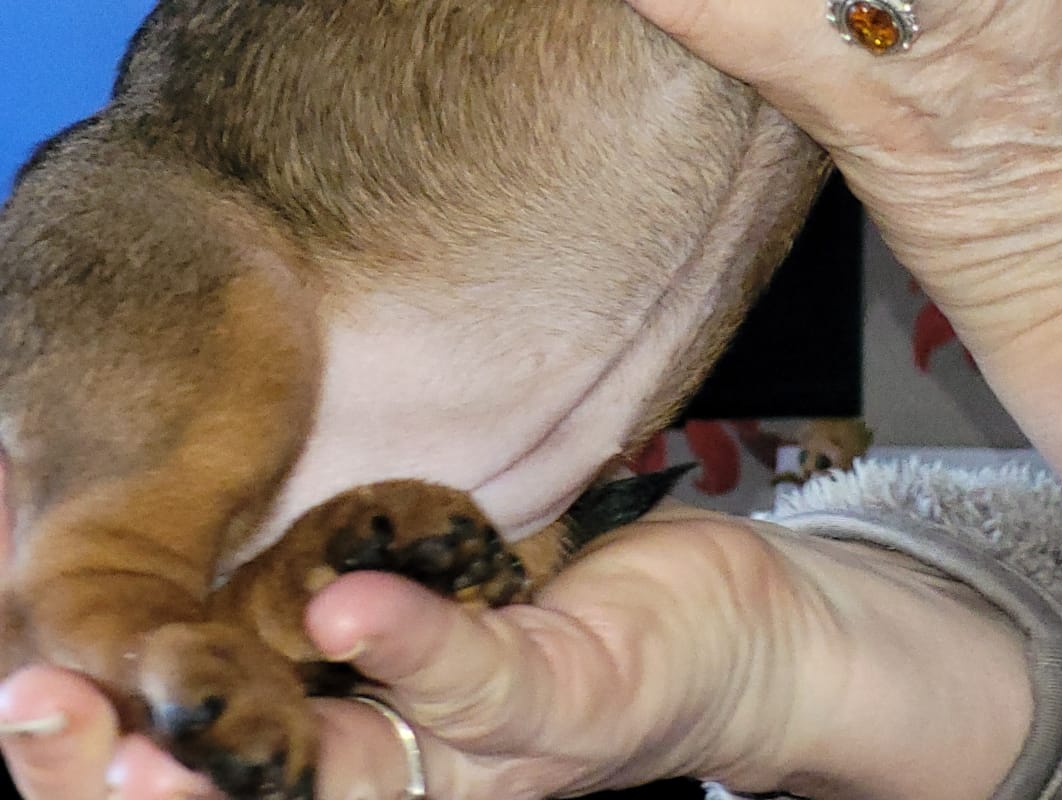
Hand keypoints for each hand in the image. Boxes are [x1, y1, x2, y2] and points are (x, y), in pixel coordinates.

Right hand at [0, 508, 1031, 799]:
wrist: (731, 633)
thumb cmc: (542, 617)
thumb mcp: (400, 603)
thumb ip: (294, 595)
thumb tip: (164, 545)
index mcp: (339, 761)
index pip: (195, 781)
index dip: (85, 761)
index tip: (10, 691)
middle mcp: (399, 789)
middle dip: (115, 787)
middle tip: (30, 722)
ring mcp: (486, 762)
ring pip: (339, 789)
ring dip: (230, 769)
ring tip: (132, 724)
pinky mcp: (573, 698)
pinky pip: (485, 688)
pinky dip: (413, 650)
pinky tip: (342, 610)